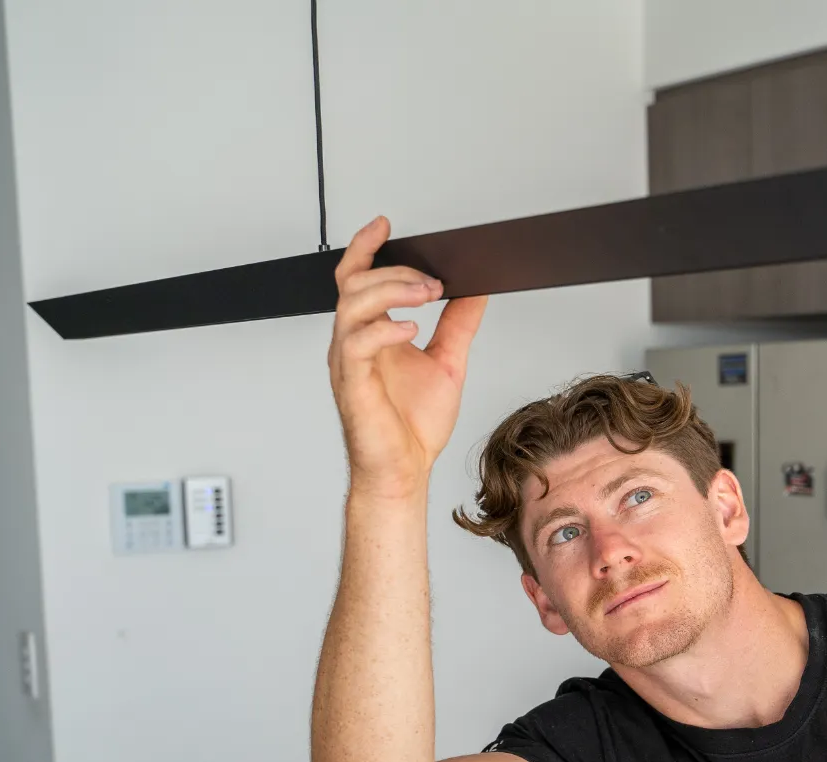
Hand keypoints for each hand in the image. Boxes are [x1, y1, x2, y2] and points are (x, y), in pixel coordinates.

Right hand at [326, 216, 488, 498]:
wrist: (403, 471)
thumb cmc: (412, 426)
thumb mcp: (447, 363)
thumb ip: (459, 325)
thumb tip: (477, 291)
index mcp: (371, 334)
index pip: (357, 279)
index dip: (366, 247)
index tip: (386, 225)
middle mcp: (354, 343)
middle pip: (354, 283)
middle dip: (395, 271)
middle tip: (433, 281)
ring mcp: (349, 362)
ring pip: (352, 306)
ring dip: (392, 291)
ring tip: (427, 295)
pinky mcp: (352, 385)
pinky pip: (356, 345)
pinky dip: (384, 330)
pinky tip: (411, 329)